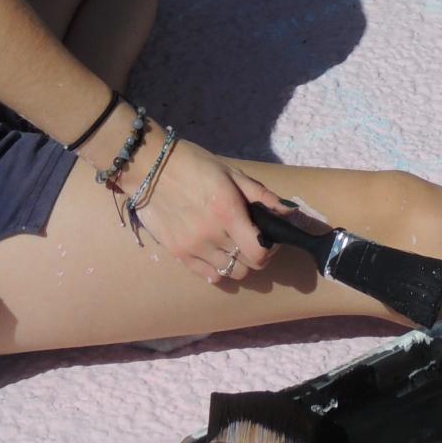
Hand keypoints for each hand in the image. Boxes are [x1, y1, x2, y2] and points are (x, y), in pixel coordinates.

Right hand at [129, 134, 286, 284]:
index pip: (259, 253)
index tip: (268, 238)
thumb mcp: (233, 174)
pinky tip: (216, 253)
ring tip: (233, 245)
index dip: (270, 249)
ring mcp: (192, 248)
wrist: (152, 169)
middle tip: (252, 239)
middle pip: (247, 267)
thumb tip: (289, 212)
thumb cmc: (196, 166)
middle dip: (256, 255)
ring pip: (228, 273)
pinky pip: (207, 275)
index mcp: (228, 213)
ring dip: (237, 262)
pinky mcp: (177, 254)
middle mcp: (211, 236)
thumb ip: (262, 196)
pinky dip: (217, 269)